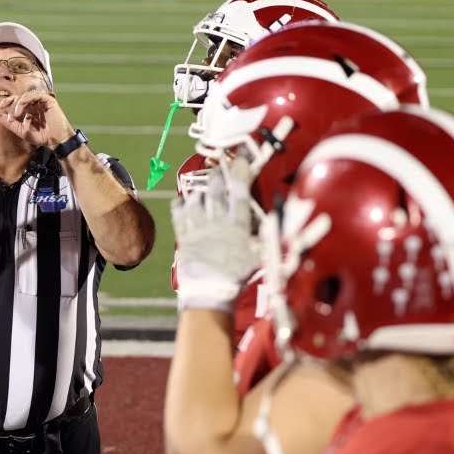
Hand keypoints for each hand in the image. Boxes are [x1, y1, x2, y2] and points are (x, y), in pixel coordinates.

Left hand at [0, 90, 72, 148]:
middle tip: (7, 112)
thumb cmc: (41, 137)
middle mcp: (34, 104)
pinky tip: (22, 107)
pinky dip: (27, 99)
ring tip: (15, 114)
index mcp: (28, 110)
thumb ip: (10, 124)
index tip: (0, 107)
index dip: (7, 102)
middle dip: (11, 102)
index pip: (15, 101)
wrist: (55, 140)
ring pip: (26, 95)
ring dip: (18, 103)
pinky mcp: (48, 100)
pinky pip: (36, 95)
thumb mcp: (22, 131)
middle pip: (19, 97)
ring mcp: (41, 101)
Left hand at [170, 158, 260, 312]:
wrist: (210, 292)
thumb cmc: (237, 277)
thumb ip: (266, 237)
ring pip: (196, 199)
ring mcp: (198, 228)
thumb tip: (275, 222)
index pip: (239, 191)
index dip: (240, 172)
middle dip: (218, 175)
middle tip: (220, 168)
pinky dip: (180, 205)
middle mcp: (216, 222)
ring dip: (200, 191)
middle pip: (216, 190)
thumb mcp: (259, 256)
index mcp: (237, 225)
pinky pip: (178, 214)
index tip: (241, 161)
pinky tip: (182, 201)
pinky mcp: (183, 237)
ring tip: (203, 188)